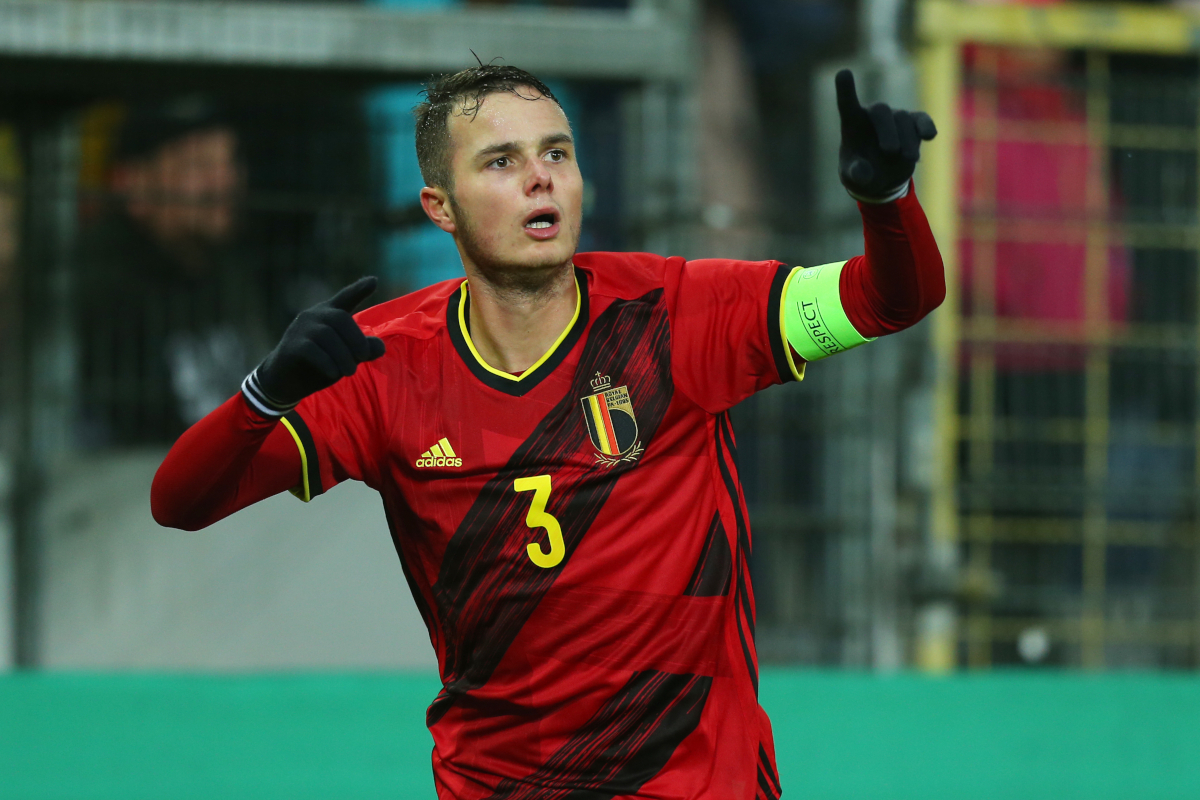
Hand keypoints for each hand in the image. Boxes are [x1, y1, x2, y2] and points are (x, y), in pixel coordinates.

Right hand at [251, 276, 385, 410]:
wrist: (286, 381)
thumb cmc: (320, 365)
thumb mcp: (347, 357)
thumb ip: (364, 350)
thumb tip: (380, 347)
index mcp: (329, 315)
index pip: (345, 298)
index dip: (359, 290)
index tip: (374, 280)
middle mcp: (314, 316)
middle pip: (340, 318)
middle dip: (356, 339)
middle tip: (363, 357)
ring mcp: (300, 329)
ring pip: (327, 336)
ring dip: (343, 356)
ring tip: (349, 371)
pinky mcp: (291, 345)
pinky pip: (312, 349)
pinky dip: (327, 362)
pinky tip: (334, 372)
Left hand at [836, 69, 936, 200]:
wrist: (881, 178)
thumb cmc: (861, 172)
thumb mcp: (854, 179)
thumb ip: (856, 174)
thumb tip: (863, 171)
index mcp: (852, 123)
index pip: (847, 104)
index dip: (846, 89)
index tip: (843, 73)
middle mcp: (873, 116)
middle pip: (881, 110)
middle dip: (887, 130)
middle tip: (890, 152)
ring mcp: (895, 118)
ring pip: (903, 119)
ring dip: (907, 140)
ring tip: (909, 159)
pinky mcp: (913, 124)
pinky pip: (921, 120)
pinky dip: (926, 126)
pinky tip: (929, 135)